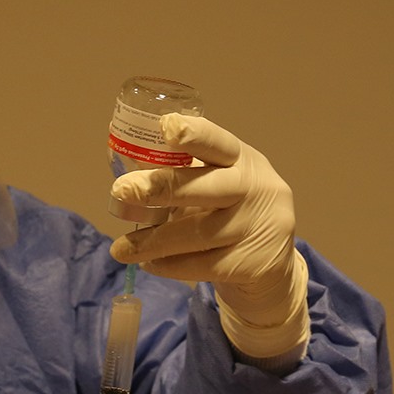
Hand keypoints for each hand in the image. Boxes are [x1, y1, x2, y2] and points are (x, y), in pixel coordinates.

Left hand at [109, 115, 308, 360]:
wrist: (272, 265)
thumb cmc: (231, 214)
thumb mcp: (217, 185)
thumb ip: (183, 176)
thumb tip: (124, 170)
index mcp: (242, 160)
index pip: (219, 142)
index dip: (194, 135)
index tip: (165, 127)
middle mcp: (256, 189)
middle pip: (210, 187)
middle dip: (162, 187)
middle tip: (121, 191)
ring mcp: (259, 227)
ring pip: (200, 233)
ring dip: (154, 241)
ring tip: (121, 249)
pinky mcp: (255, 264)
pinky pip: (204, 266)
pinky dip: (170, 266)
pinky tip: (150, 264)